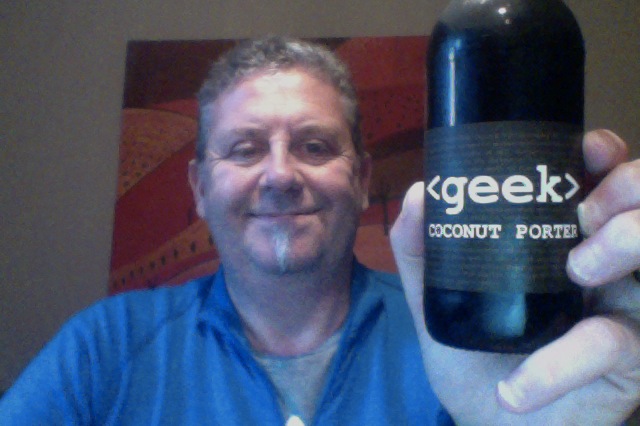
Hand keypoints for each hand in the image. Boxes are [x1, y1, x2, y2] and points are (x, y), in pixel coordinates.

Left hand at [390, 130, 639, 424]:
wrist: (489, 424)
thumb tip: (419, 193)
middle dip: (626, 188)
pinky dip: (560, 363)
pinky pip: (614, 344)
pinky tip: (517, 388)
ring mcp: (625, 309)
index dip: (605, 154)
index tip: (585, 148)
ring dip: (623, 245)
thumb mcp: (437, 299)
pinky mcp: (629, 361)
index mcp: (564, 240)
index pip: (601, 181)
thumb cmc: (474, 355)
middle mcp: (606, 265)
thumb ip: (421, 251)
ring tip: (576, 270)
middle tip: (585, 213)